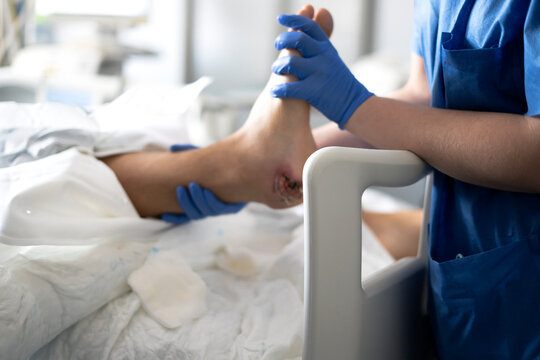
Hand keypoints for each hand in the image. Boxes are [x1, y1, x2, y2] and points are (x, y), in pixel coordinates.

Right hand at [161, 144, 246, 224]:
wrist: (247, 164)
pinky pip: (222, 208)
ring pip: (207, 212)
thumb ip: (189, 152)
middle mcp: (211, 207)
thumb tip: (172, 148)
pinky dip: (213, 201)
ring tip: (194, 186)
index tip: (163, 215)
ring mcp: (223, 208)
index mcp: (201, 202)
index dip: (175, 218)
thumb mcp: (204, 156)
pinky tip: (207, 191)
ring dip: (198, 201)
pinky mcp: (235, 206)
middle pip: (195, 214)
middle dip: (185, 203)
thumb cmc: (221, 161)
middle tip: (180, 189)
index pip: (186, 215)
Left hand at [270, 14, 372, 128]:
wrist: (355, 104)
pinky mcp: (315, 92)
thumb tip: (317, 14)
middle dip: (283, 41)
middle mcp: (324, 57)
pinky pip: (291, 87)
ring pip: (291, 62)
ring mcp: (320, 73)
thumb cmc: (338, 81)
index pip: (309, 26)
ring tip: (276, 71)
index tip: (280, 18)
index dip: (294, 20)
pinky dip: (279, 90)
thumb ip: (320, 40)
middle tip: (277, 46)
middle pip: (299, 40)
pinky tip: (275, 92)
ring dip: (278, 66)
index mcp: (326, 47)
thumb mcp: (331, 57)